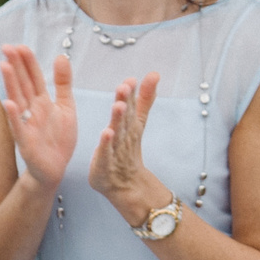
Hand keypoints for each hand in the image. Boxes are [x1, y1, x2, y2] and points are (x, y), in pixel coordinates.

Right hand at [0, 44, 77, 189]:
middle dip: (15, 66)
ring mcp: (27, 125)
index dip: (28, 62)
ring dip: (10, 83)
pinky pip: (18, 127)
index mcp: (42, 101)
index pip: (34, 77)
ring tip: (4, 66)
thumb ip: (63, 83)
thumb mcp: (66, 107)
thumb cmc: (58, 139)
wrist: (54, 169)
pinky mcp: (26, 142)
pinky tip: (9, 103)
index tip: (21, 45)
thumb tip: (61, 56)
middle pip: (23, 84)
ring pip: (18, 100)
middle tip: (7, 47)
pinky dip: (14, 116)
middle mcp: (31, 110)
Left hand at [88, 71, 163, 222]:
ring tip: (118, 106)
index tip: (131, 79)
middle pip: (126, 117)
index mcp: (130, 125)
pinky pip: (105, 153)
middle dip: (126, 101)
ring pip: (117, 133)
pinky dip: (106, 144)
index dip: (131, 93)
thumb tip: (155, 74)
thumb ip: (144, 99)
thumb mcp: (137, 123)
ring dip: (118, 119)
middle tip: (124, 86)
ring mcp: (115, 151)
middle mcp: (124, 136)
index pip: (132, 106)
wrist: (127, 185)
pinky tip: (106, 132)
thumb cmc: (127, 150)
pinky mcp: (104, 164)